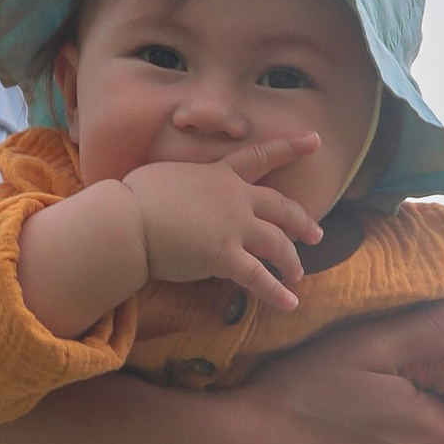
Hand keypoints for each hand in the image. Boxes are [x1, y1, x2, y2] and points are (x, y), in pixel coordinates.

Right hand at [124, 139, 323, 307]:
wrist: (127, 219)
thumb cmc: (135, 197)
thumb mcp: (167, 176)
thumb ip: (186, 184)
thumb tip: (180, 195)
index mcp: (220, 174)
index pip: (261, 156)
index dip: (291, 147)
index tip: (316, 141)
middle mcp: (235, 198)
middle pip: (281, 207)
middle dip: (302, 222)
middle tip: (316, 234)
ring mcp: (233, 227)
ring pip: (276, 243)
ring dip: (291, 261)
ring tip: (297, 274)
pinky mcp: (224, 256)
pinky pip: (258, 277)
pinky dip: (276, 292)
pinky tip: (290, 303)